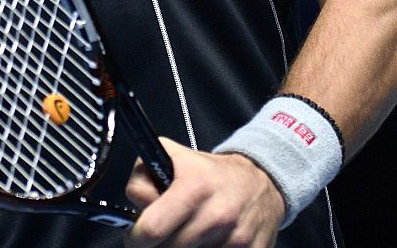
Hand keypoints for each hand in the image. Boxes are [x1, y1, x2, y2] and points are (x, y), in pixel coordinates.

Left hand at [124, 138, 285, 247]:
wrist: (260, 183)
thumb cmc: (211, 174)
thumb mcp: (172, 157)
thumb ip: (143, 177)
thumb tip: (136, 206)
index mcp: (194, 188)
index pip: (152, 229)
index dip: (136, 238)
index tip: (136, 237)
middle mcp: (217, 214)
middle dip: (158, 245)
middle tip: (161, 235)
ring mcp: (236, 238)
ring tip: (185, 234)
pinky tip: (204, 242)